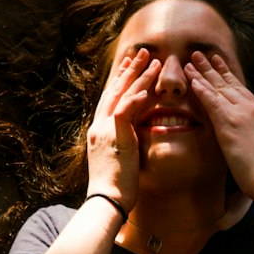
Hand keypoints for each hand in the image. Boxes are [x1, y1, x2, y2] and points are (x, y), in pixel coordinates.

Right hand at [85, 47, 159, 213]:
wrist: (105, 201)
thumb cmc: (113, 187)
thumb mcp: (117, 159)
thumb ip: (123, 144)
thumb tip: (131, 139)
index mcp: (100, 130)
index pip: (111, 99)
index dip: (121, 80)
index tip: (130, 65)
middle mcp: (99, 126)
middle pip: (115, 90)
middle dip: (130, 70)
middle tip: (143, 52)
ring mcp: (105, 131)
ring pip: (121, 97)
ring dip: (138, 78)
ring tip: (153, 62)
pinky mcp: (114, 138)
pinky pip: (124, 113)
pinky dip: (134, 100)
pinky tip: (146, 90)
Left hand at [185, 51, 253, 196]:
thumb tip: (249, 140)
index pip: (242, 90)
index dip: (229, 76)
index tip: (220, 64)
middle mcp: (252, 108)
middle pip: (230, 84)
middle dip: (215, 68)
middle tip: (203, 54)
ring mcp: (241, 113)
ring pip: (219, 87)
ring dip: (204, 73)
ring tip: (192, 59)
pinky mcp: (229, 122)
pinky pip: (211, 100)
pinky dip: (201, 88)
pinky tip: (192, 80)